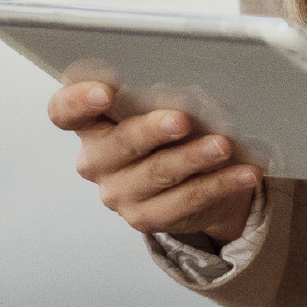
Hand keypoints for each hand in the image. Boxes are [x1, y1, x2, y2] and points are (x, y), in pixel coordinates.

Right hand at [47, 81, 260, 241]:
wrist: (195, 179)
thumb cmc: (174, 129)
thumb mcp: (165, 104)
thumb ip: (166, 94)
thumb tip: (194, 88)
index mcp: (90, 123)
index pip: (64, 111)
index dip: (77, 101)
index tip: (106, 91)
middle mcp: (96, 161)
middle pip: (117, 145)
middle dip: (150, 130)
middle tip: (181, 118)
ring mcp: (118, 193)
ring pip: (157, 174)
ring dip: (194, 157)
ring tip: (224, 145)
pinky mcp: (145, 218)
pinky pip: (184, 201)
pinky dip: (219, 184)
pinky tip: (243, 172)